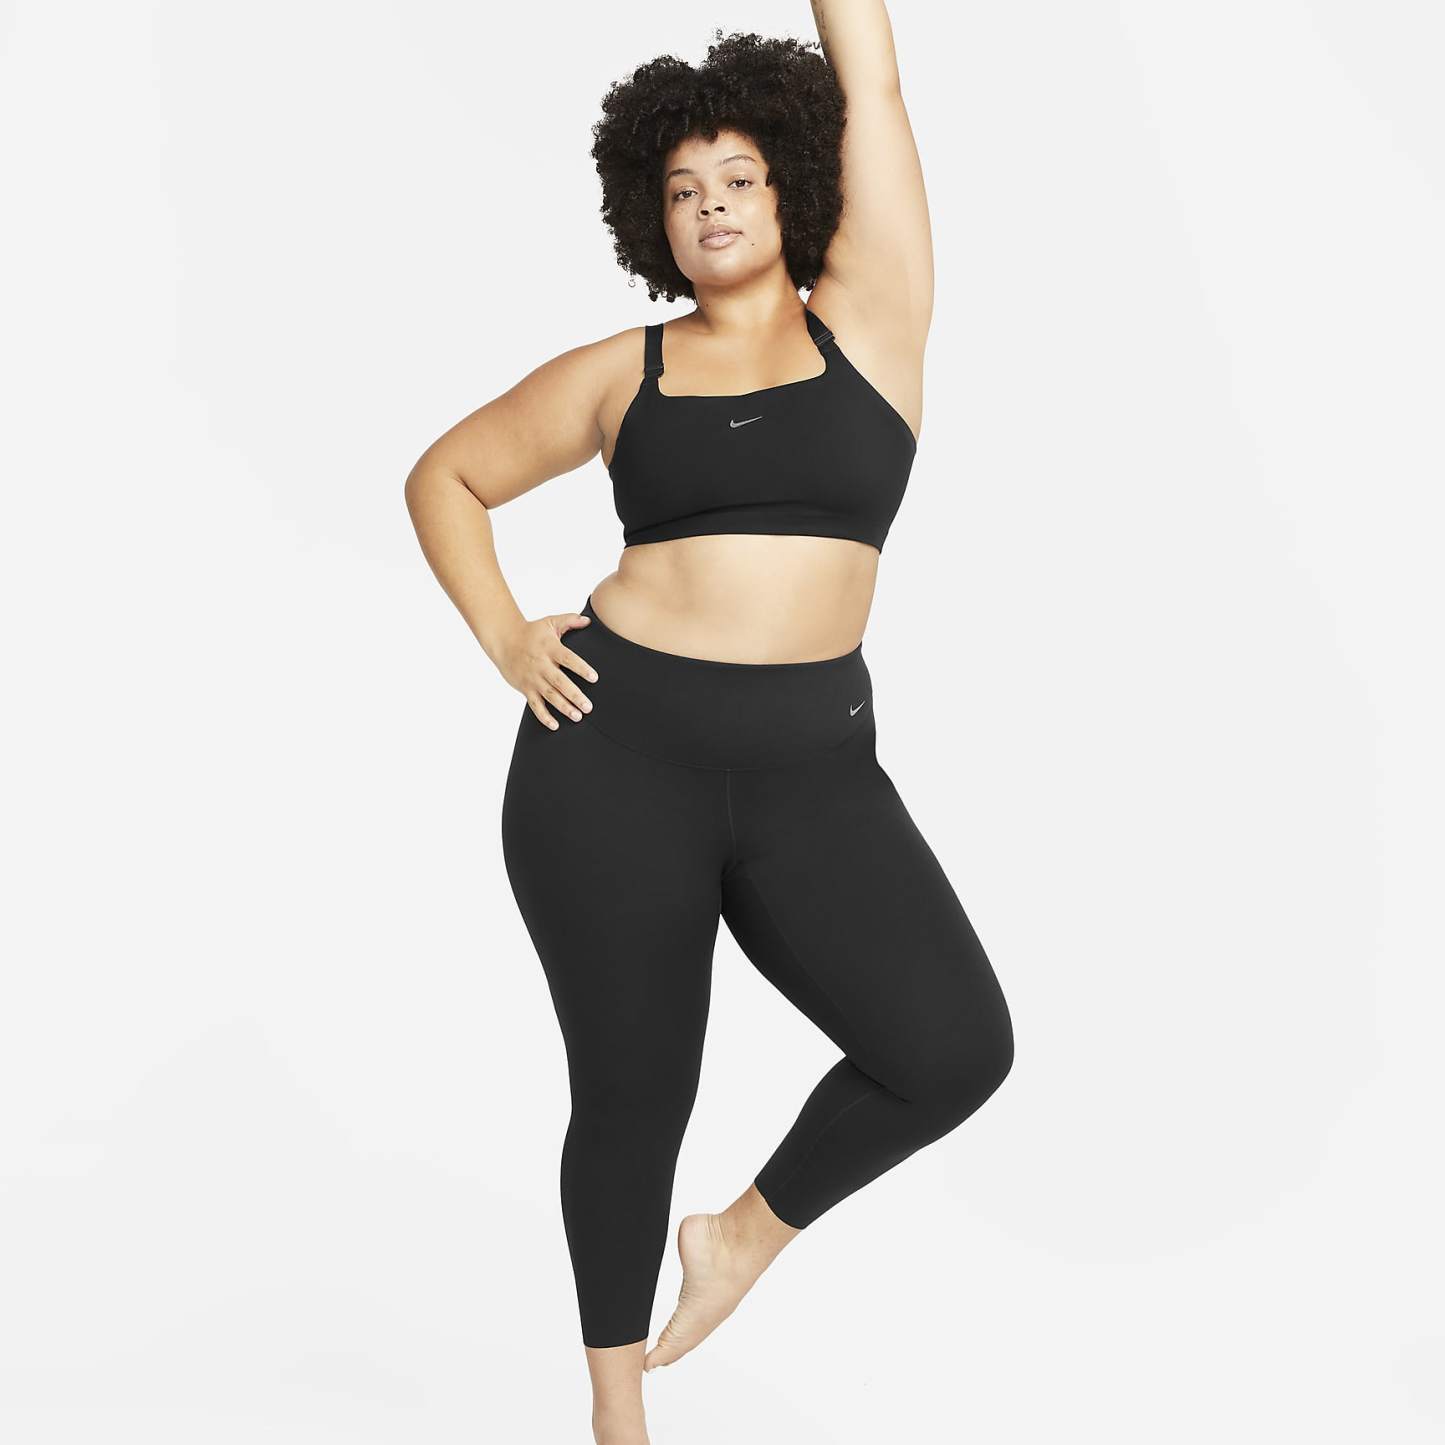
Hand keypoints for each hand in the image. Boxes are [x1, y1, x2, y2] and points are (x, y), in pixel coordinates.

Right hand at [497, 612, 598, 730]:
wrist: (504, 640)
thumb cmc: (531, 632)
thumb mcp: (550, 622)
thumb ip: (570, 620)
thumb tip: (588, 621)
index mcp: (550, 648)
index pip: (568, 659)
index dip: (581, 668)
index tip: (594, 678)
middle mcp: (541, 665)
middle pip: (559, 682)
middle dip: (574, 695)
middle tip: (588, 707)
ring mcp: (533, 678)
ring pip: (549, 696)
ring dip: (563, 707)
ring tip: (577, 716)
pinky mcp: (525, 688)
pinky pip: (535, 705)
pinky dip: (544, 716)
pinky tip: (555, 725)